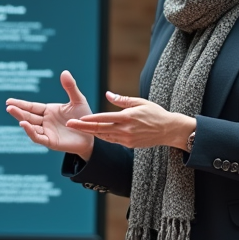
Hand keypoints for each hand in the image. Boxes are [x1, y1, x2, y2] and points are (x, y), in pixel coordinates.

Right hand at [6, 70, 94, 159]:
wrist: (93, 134)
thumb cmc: (84, 118)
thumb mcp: (78, 100)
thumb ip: (70, 87)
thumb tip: (64, 71)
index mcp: (49, 111)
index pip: (31, 107)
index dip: (21, 104)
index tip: (9, 101)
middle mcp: (45, 122)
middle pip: (28, 116)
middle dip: (18, 111)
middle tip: (8, 106)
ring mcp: (47, 132)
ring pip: (31, 126)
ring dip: (22, 120)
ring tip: (13, 112)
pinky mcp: (51, 142)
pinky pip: (38, 137)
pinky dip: (30, 131)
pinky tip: (24, 124)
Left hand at [67, 92, 195, 150]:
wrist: (168, 130)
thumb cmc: (155, 113)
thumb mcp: (140, 102)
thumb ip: (122, 100)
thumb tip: (107, 94)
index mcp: (128, 117)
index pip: (104, 118)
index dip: (89, 119)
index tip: (78, 118)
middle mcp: (125, 129)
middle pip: (100, 128)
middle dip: (83, 127)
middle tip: (70, 125)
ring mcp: (127, 139)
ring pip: (104, 136)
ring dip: (90, 133)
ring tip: (77, 129)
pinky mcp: (129, 144)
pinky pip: (111, 140)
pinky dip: (101, 136)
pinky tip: (93, 133)